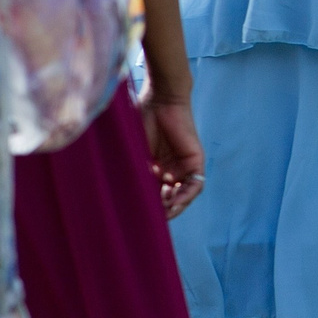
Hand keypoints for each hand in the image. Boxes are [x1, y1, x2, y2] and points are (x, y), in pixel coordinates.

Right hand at [136, 90, 206, 219]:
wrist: (158, 100)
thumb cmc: (139, 121)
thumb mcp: (133, 154)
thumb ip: (133, 173)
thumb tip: (121, 199)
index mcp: (154, 168)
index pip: (153, 194)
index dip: (148, 206)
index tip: (137, 216)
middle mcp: (170, 169)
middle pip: (169, 197)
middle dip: (161, 210)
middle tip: (151, 218)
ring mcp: (184, 165)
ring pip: (183, 194)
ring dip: (175, 206)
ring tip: (164, 214)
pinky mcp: (196, 160)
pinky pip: (195, 185)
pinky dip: (186, 196)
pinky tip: (176, 204)